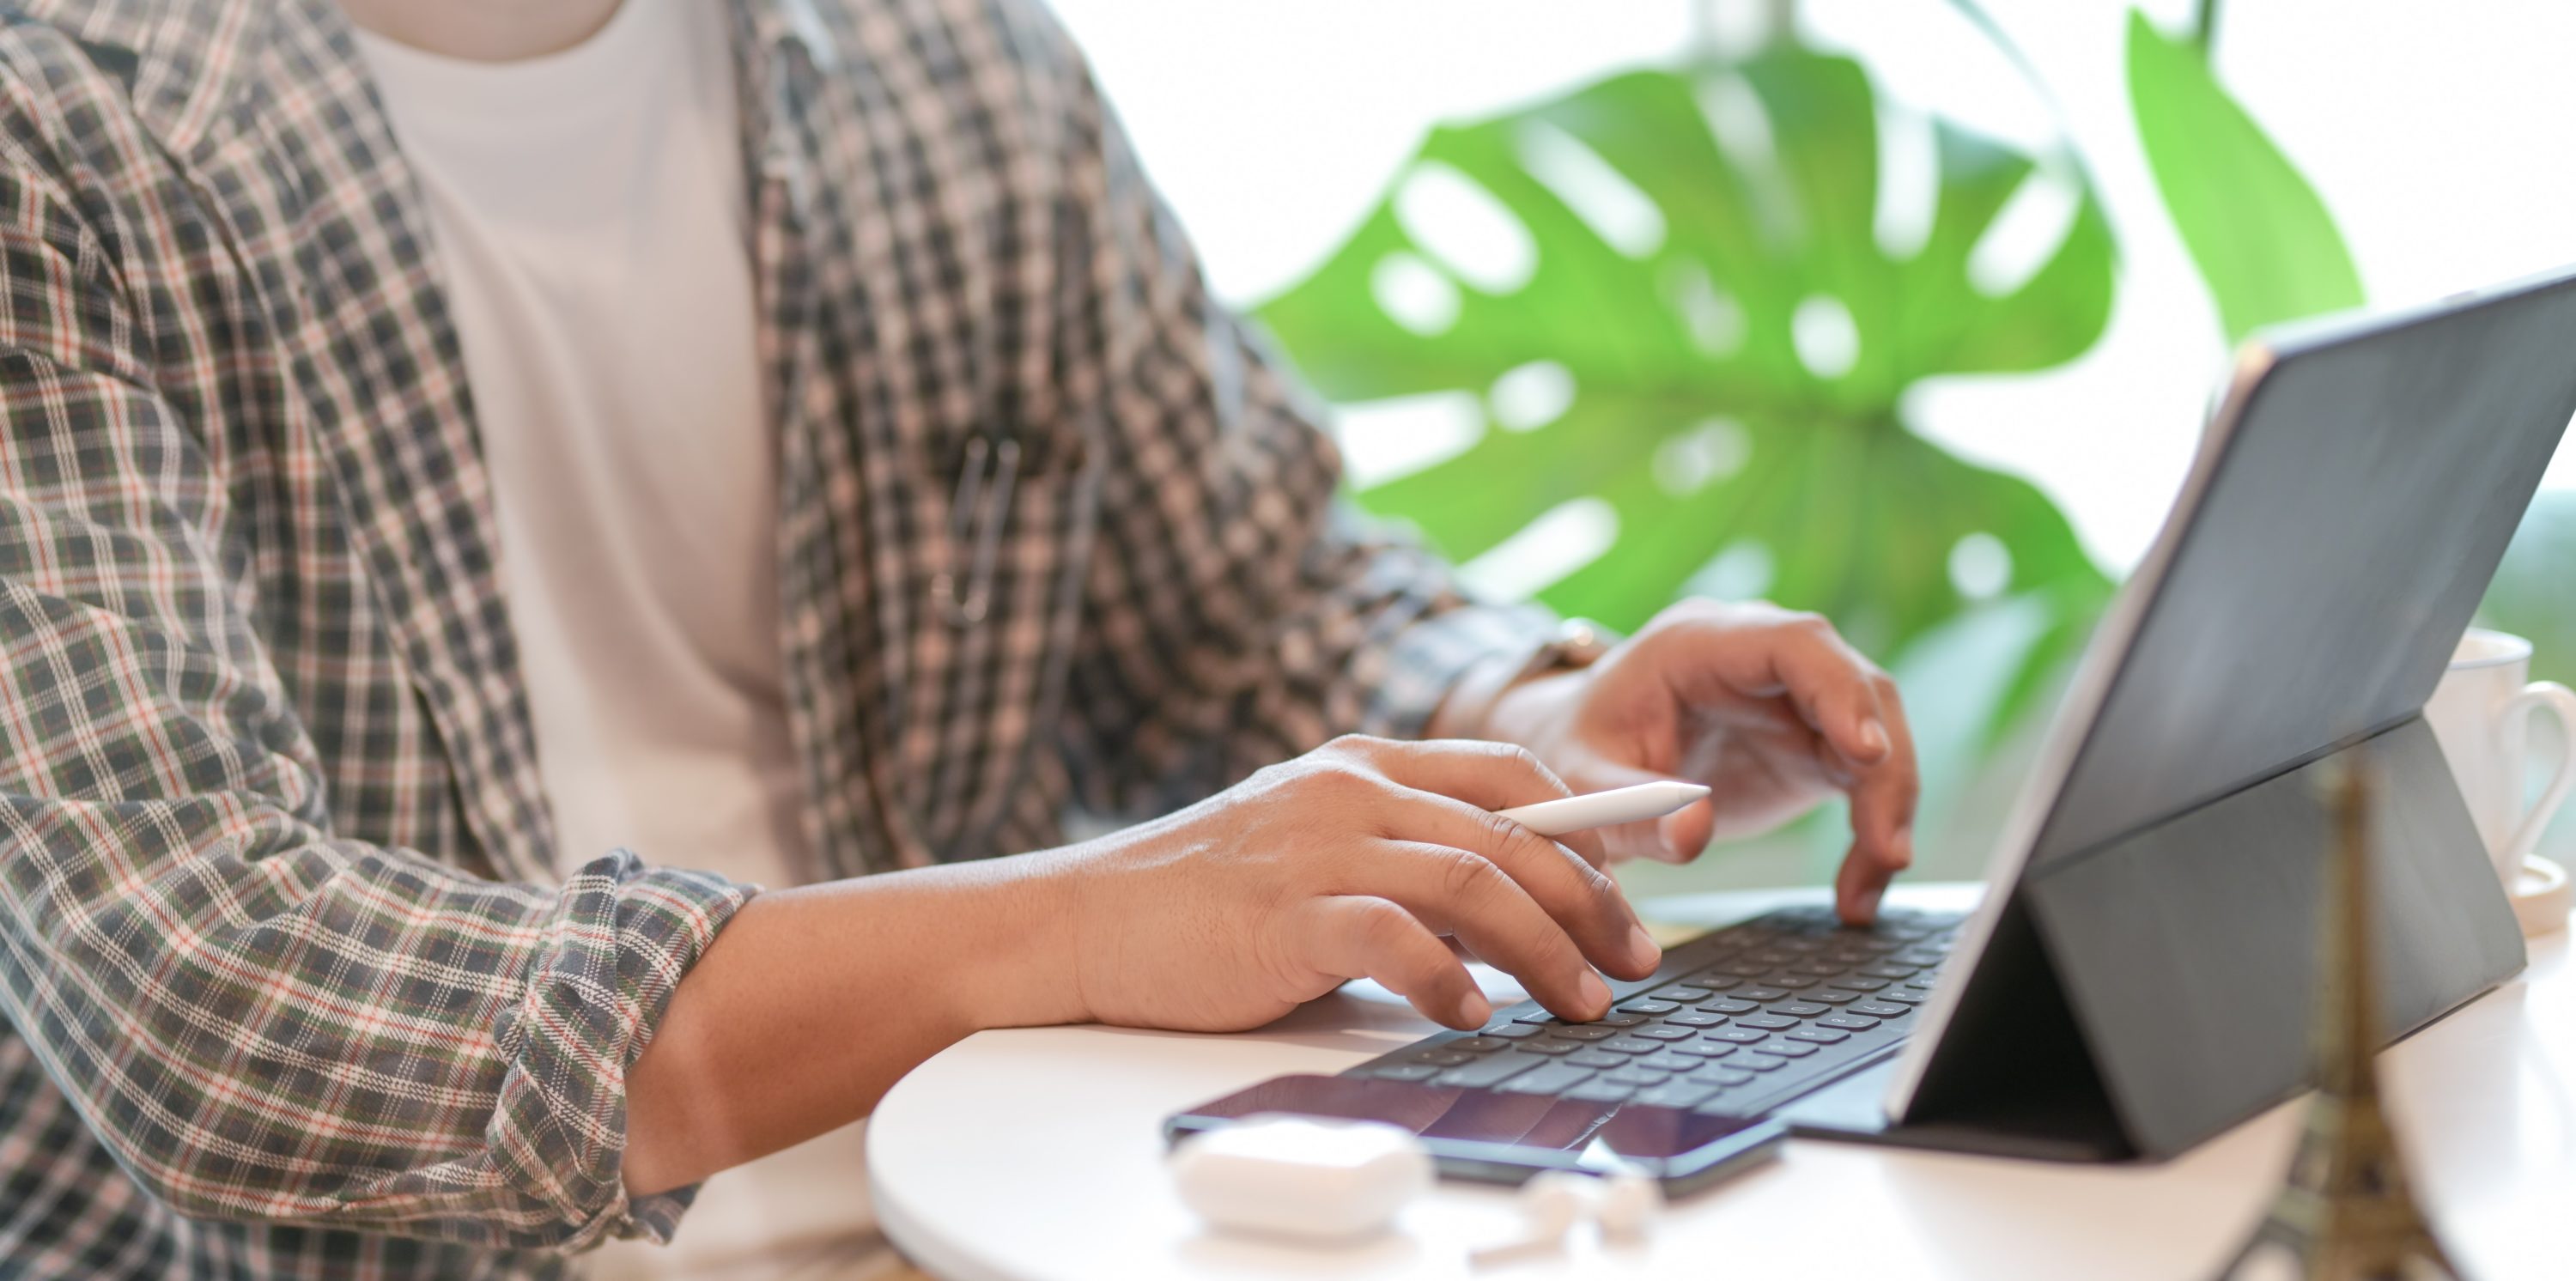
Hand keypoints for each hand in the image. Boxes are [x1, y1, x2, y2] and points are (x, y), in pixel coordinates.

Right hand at [1056, 736, 1663, 1032]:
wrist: (1082, 921)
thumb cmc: (1202, 898)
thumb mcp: (1314, 848)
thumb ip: (1401, 858)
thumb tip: (1511, 912)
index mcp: (1364, 766)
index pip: (1509, 774)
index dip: (1590, 823)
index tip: (1640, 878)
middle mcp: (1350, 791)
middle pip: (1511, 831)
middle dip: (1591, 899)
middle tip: (1636, 960)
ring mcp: (1318, 847)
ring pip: (1473, 880)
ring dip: (1545, 947)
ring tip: (1583, 1001)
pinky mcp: (1286, 913)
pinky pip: (1393, 937)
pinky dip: (1448, 978)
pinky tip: (1478, 1015)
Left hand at [1485, 600, 1919, 924]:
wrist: (1578, 755)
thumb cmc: (1575, 751)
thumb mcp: (1583, 783)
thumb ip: (1631, 807)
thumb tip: (1693, 835)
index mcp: (1699, 644)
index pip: (1794, 643)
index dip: (1840, 691)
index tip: (1867, 753)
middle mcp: (1759, 660)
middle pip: (1856, 687)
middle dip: (1885, 765)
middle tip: (1886, 846)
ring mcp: (1792, 700)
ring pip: (1876, 734)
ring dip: (1888, 806)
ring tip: (1871, 881)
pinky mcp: (1810, 746)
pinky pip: (1865, 780)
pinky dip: (1873, 832)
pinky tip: (1859, 891)